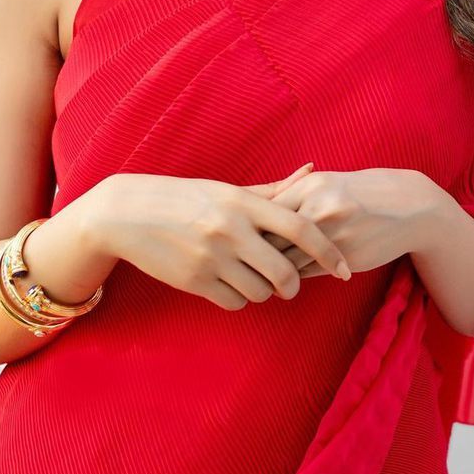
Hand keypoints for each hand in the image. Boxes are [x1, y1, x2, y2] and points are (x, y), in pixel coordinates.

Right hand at [94, 164, 351, 310]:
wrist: (127, 214)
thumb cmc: (184, 198)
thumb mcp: (226, 189)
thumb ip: (272, 189)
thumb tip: (310, 171)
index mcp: (242, 202)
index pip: (300, 228)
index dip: (328, 251)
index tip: (346, 269)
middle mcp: (230, 230)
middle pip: (284, 272)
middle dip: (293, 285)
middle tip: (290, 284)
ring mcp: (211, 257)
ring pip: (260, 292)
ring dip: (263, 292)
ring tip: (251, 278)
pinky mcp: (194, 281)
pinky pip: (234, 302)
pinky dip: (238, 299)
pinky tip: (228, 284)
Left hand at [258, 168, 440, 278]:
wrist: (408, 206)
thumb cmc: (357, 192)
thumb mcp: (324, 183)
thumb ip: (290, 194)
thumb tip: (251, 214)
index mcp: (309, 185)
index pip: (264, 211)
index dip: (250, 227)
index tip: (242, 235)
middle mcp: (320, 208)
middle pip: (271, 238)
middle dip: (256, 251)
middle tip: (245, 259)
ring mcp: (334, 235)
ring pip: (287, 261)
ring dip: (274, 269)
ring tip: (263, 271)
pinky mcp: (345, 258)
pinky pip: (307, 273)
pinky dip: (295, 275)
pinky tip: (289, 275)